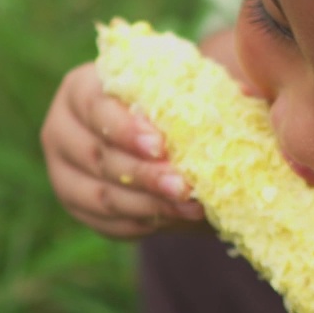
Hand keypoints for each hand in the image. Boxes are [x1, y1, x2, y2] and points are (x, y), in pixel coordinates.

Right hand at [40, 60, 206, 238]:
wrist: (153, 137)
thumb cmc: (169, 102)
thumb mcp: (182, 88)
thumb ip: (207, 91)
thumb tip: (253, 94)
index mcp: (80, 89)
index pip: (95, 107)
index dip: (126, 129)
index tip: (161, 145)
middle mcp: (61, 130)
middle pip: (98, 157)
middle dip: (145, 175)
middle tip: (185, 186)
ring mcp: (63, 173)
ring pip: (102, 197)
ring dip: (149, 205)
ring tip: (192, 208)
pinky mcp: (78, 208)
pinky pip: (108, 224)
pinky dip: (145, 224)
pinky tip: (177, 221)